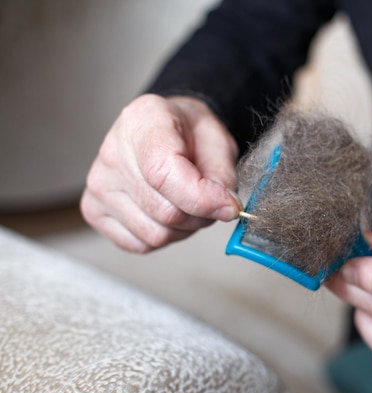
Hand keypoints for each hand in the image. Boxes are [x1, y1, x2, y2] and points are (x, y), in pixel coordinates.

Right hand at [81, 94, 240, 252]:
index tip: (229, 206)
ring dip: (184, 228)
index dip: (202, 198)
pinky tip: (166, 211)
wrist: (165, 131)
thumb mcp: (218, 141)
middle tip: (210, 199)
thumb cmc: (190, 134)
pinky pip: (140, 244)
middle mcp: (112, 152)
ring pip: (155, 234)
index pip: (163, 174)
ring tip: (187, 203)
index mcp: (143, 121)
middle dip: (200, 215)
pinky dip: (164, 237)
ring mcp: (99, 184)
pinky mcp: (94, 210)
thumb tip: (225, 209)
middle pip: (165, 211)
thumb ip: (223, 176)